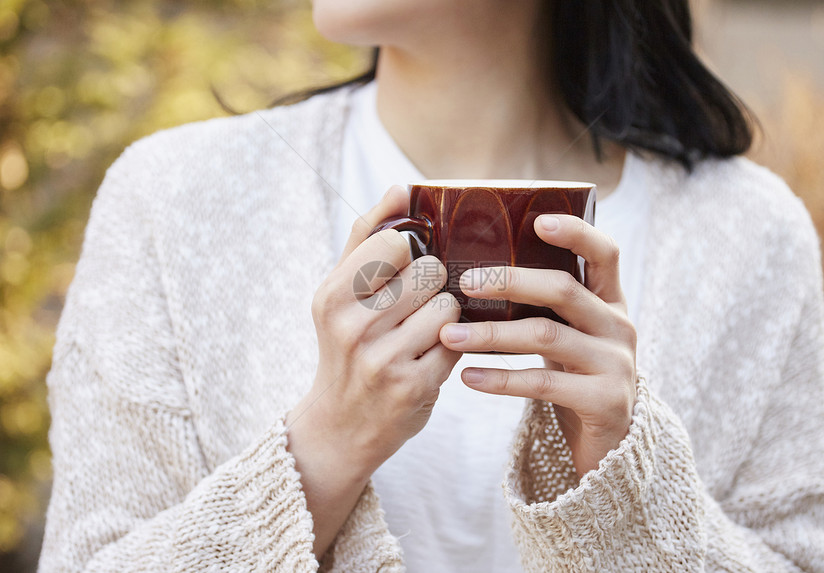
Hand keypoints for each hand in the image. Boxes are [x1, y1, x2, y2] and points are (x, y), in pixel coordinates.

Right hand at [287, 185, 461, 556]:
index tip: (404, 268)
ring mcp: (383, 360)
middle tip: (413, 306)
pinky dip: (450, 347)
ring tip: (421, 333)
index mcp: (332, 295)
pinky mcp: (414, 388)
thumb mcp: (340, 292)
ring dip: (444, 318)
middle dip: (430, 286)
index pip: (396, 243)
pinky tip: (429, 357)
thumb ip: (368, 236)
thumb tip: (401, 187)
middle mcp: (352, 327)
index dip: (412, 252)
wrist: (340, 426)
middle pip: (430, 272)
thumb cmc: (345, 345)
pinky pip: (458, 344)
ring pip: (449, 306)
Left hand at [439, 214, 635, 476]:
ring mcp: (615, 364)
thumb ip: (543, 306)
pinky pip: (543, 383)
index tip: (538, 221)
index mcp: (610, 302)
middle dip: (510, 282)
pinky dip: (501, 379)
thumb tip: (477, 272)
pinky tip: (468, 377)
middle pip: (563, 289)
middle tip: (465, 282)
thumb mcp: (568, 335)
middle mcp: (618, 326)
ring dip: (492, 334)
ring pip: (547, 335)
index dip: (576, 233)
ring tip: (449, 334)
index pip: (604, 254)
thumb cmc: (574, 377)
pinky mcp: (604, 401)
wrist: (609, 445)